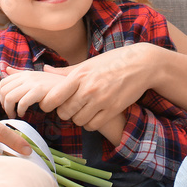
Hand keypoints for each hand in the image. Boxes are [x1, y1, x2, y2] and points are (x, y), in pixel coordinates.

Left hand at [0, 68, 66, 117]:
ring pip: (9, 97)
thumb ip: (20, 73)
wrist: (72, 87)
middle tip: (10, 112)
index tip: (7, 105)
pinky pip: (22, 103)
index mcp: (25, 73)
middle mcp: (27, 76)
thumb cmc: (53, 85)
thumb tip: (6, 69)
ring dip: (9, 109)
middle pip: (4, 91)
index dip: (1, 96)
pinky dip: (19, 110)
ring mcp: (33, 83)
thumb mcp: (36, 76)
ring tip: (15, 115)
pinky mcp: (40, 91)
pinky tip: (23, 114)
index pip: (3, 83)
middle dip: (4, 104)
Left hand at [37, 43, 157, 130]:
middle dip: (65, 112)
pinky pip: (93, 125)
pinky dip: (91, 123)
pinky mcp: (113, 109)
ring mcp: (102, 100)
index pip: (53, 98)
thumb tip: (44, 70)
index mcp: (79, 75)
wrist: (142, 64)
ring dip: (79, 118)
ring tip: (84, 110)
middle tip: (70, 107)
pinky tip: (94, 115)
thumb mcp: (89, 63)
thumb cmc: (113, 61)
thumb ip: (66, 71)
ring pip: (78, 121)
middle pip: (65, 112)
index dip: (48, 104)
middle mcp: (88, 88)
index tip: (51, 104)